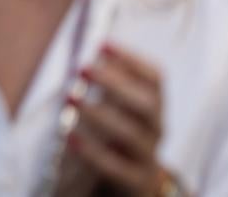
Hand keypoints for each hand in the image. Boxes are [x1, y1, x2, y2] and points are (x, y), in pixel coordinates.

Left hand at [68, 44, 163, 196]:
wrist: (140, 185)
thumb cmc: (126, 138)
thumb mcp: (126, 111)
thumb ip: (117, 85)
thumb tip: (98, 51)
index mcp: (157, 106)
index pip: (155, 77)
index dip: (132, 60)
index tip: (103, 45)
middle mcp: (157, 127)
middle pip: (145, 103)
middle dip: (115, 83)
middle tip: (83, 68)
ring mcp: (148, 155)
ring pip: (130, 133)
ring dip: (98, 114)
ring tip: (70, 100)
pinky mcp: (135, 180)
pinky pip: (115, 166)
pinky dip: (92, 151)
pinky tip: (71, 137)